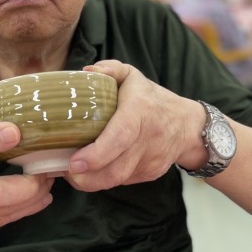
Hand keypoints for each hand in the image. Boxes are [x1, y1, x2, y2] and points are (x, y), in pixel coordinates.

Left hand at [63, 60, 202, 190]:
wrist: (188, 125)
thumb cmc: (152, 98)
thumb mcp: (133, 76)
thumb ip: (110, 69)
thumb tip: (87, 71)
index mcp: (140, 111)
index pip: (119, 137)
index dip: (96, 154)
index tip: (74, 162)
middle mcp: (148, 139)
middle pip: (116, 169)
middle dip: (87, 178)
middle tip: (64, 171)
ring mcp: (150, 160)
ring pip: (117, 180)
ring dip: (91, 182)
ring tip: (71, 173)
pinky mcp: (150, 173)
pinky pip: (123, 181)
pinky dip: (104, 179)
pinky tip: (92, 171)